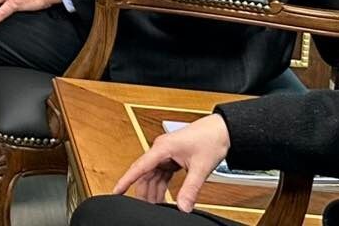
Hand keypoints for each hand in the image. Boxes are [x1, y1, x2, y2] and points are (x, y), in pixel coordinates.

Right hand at [113, 112, 230, 209]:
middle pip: (145, 174)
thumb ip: (190, 189)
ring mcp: (166, 153)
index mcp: (162, 148)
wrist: (221, 130)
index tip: (116, 191)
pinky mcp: (172, 157)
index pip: (139, 167)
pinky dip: (161, 185)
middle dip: (143, 191)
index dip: (126, 180)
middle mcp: (160, 149)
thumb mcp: (200, 168)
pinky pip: (161, 173)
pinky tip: (163, 196)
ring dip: (153, 190)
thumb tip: (183, 206)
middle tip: (144, 208)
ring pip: (152, 175)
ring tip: (155, 205)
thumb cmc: (210, 139)